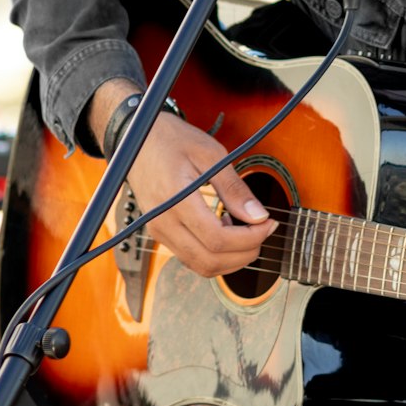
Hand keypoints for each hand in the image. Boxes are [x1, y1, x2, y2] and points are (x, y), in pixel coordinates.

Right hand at [90, 82, 274, 276]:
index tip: (268, 223)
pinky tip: (226, 230)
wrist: (138, 139)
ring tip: (246, 231)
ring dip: (230, 258)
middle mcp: (163, 222)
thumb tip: (259, 216)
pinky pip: (191, 257)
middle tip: (263, 231)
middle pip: (210, 261)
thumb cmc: (173, 140)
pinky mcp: (160, 232)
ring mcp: (159, 231)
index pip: (217, 239)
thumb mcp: (211, 155)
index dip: (249, 238)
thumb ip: (235, 189)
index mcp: (176, 201)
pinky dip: (215, 254)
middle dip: (244, 253)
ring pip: (200, 266)